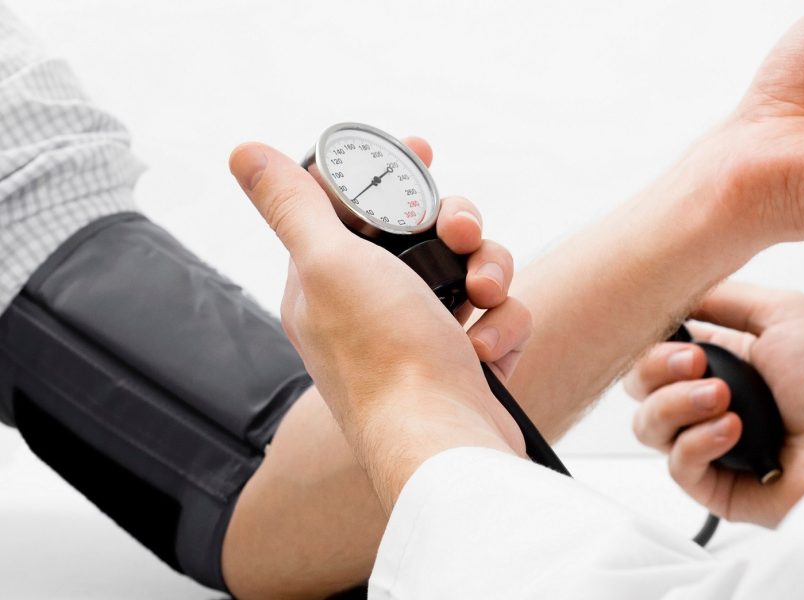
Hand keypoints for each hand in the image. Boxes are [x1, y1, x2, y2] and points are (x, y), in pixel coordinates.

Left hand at [229, 140, 527, 516]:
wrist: (443, 441)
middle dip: (456, 224)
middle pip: (425, 232)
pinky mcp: (466, 361)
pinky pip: (498, 315)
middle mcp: (373, 306)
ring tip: (484, 297)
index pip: (355, 207)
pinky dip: (502, 325)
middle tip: (460, 233)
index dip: (389, 176)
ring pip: (471, 269)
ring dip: (489, 272)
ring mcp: (422, 335)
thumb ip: (293, 205)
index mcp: (327, 281)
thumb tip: (245, 153)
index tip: (420, 154)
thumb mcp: (328, 264)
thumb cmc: (385, 359)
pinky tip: (486, 349)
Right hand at [624, 282, 803, 526]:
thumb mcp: (780, 309)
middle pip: (638, 388)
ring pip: (648, 427)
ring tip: (725, 400)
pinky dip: (699, 443)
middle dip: (659, 371)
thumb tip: (672, 288)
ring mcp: (705, 443)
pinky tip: (733, 431)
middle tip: (700, 365)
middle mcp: (703, 401)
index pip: (651, 350)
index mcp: (715, 360)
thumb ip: (720, 293)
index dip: (652, 343)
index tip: (678, 337)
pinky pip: (676, 466)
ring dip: (679, 405)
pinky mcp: (714, 485)